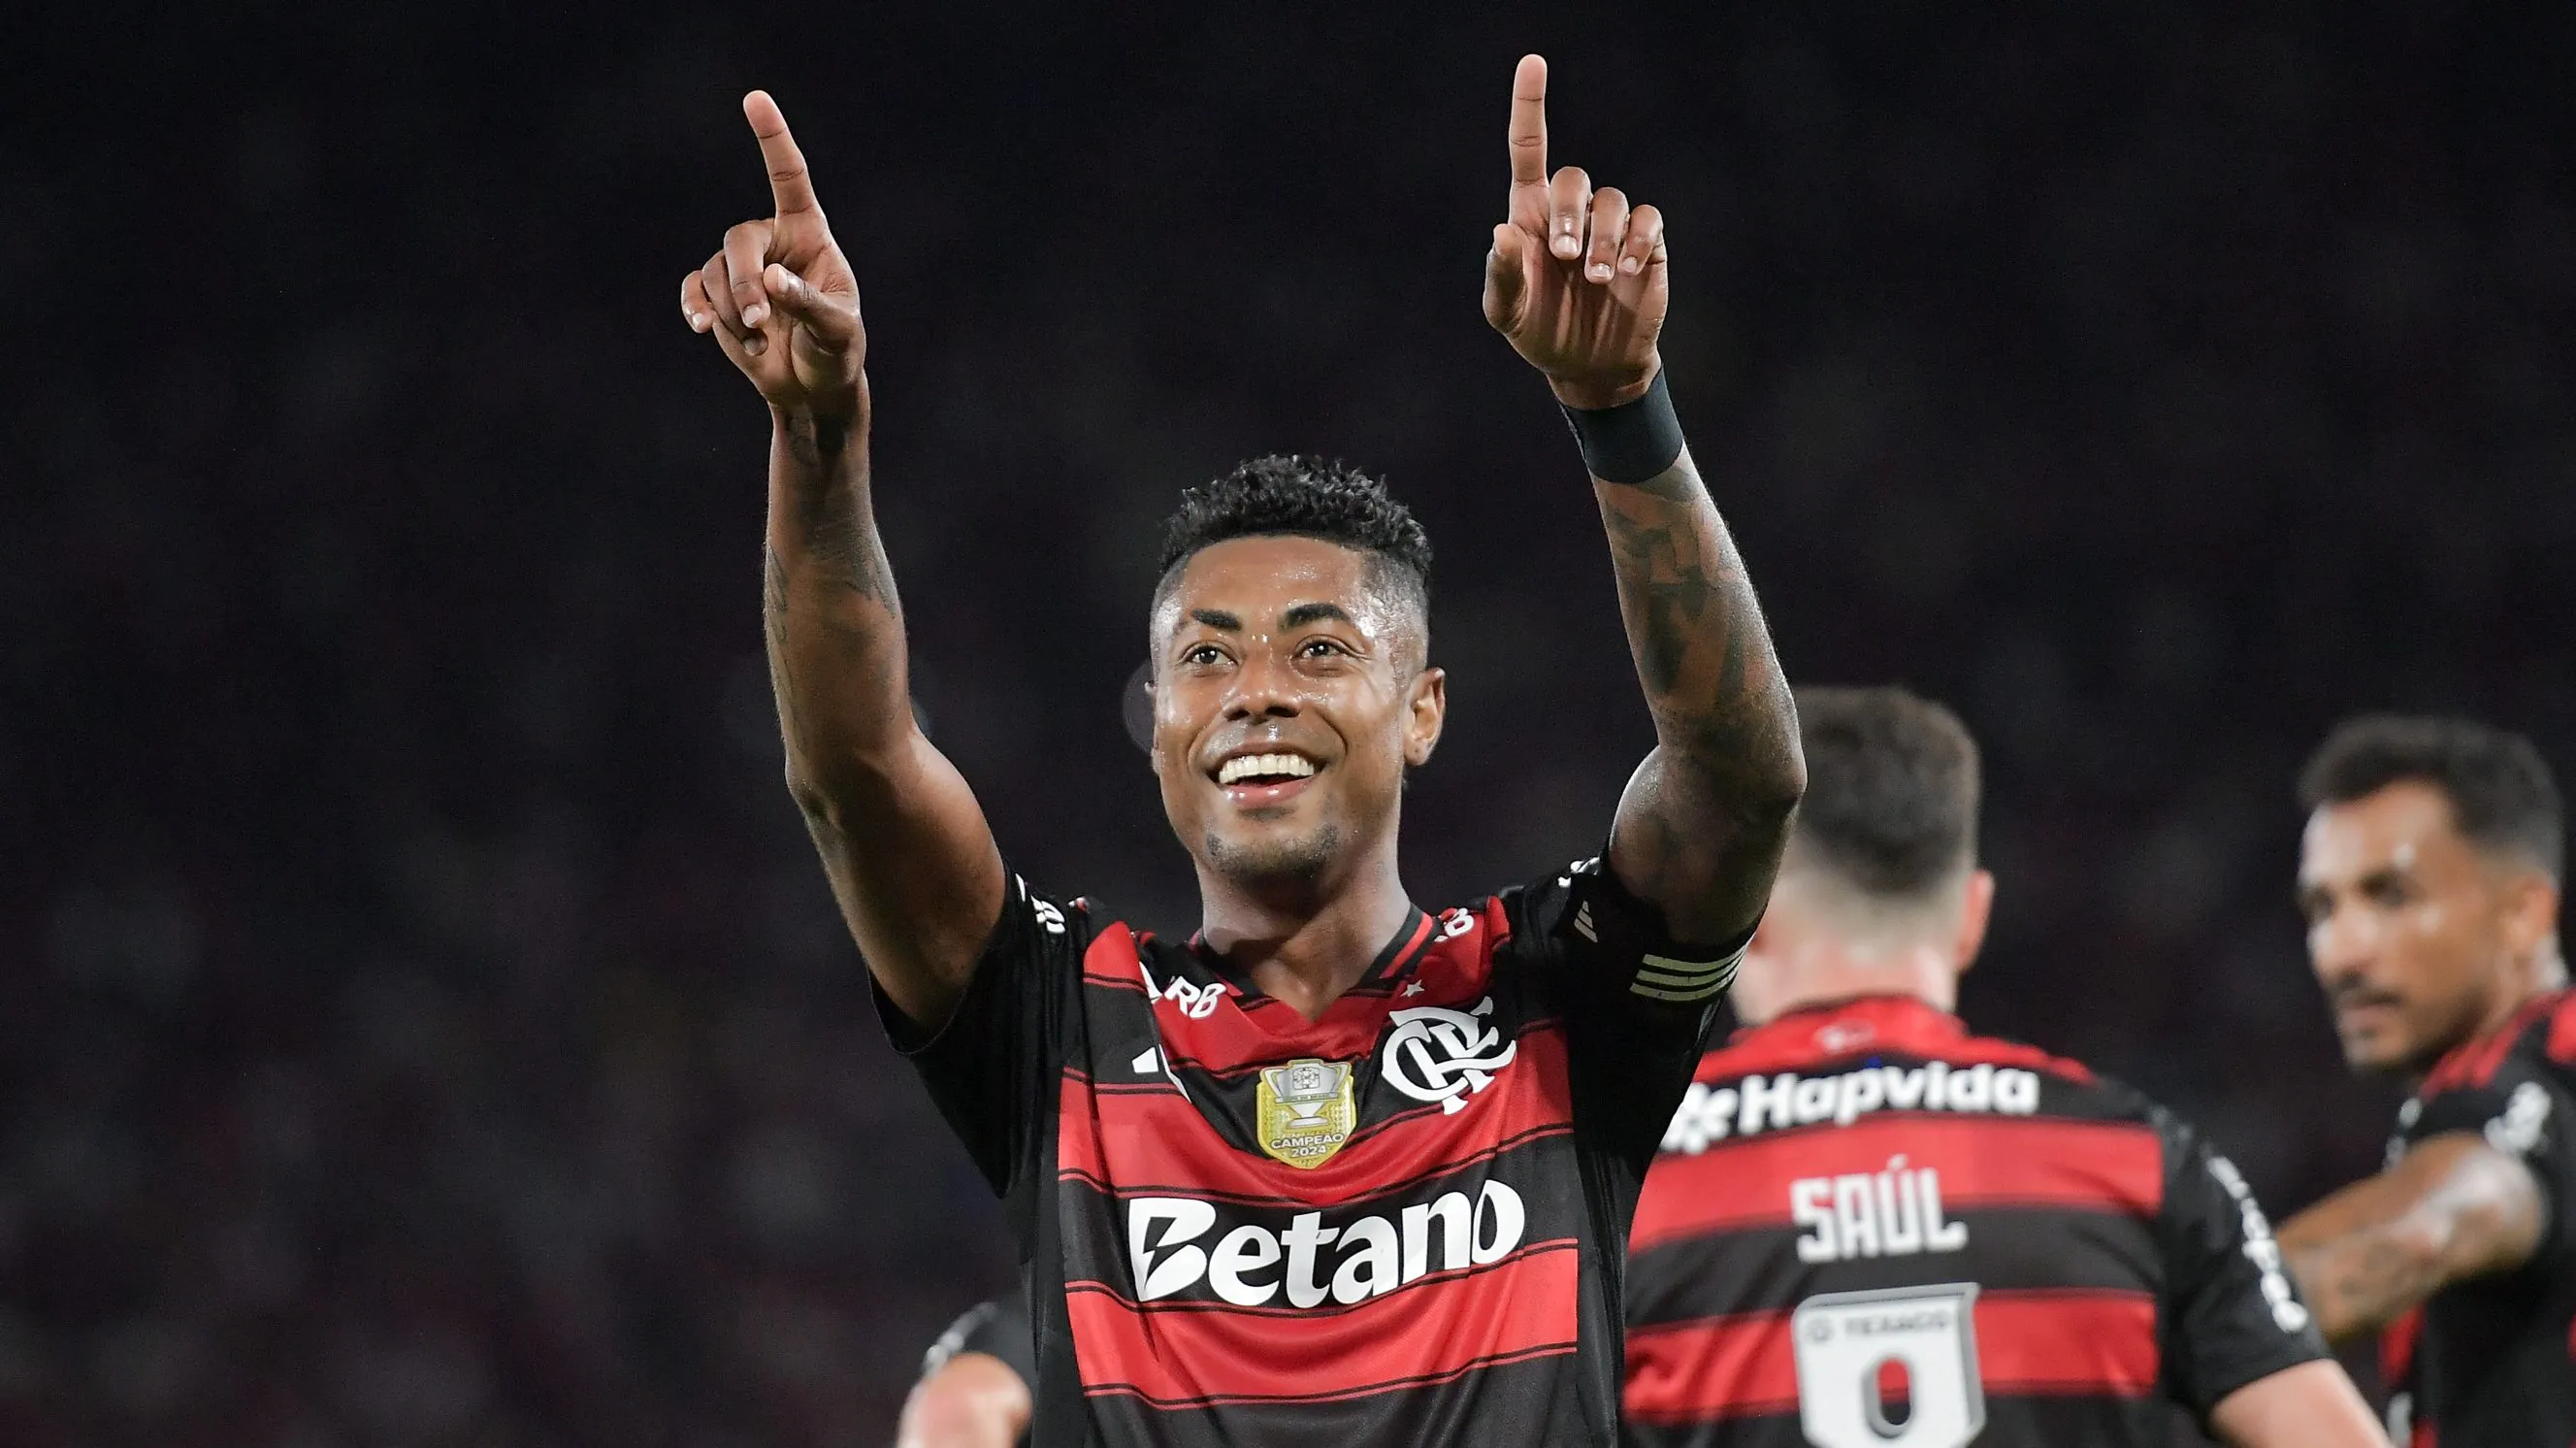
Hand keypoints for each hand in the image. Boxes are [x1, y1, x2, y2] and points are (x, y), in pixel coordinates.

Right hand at [680, 92, 865, 419]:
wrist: (812, 387)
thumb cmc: (836, 352)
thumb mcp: (837, 331)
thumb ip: (809, 305)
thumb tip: (770, 280)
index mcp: (810, 234)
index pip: (789, 178)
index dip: (772, 138)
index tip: (755, 99)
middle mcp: (772, 241)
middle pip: (738, 239)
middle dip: (744, 283)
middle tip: (760, 323)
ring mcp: (741, 268)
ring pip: (715, 271)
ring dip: (731, 311)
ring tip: (756, 344)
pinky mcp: (716, 295)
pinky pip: (695, 288)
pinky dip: (697, 308)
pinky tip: (703, 328)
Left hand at [1481, 55, 1668, 409]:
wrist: (1589, 368)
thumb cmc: (1540, 334)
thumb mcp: (1508, 315)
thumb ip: (1501, 276)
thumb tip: (1501, 233)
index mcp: (1531, 217)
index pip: (1529, 149)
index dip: (1530, 106)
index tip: (1533, 62)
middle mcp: (1571, 213)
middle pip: (1574, 179)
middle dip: (1569, 215)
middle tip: (1564, 258)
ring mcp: (1610, 228)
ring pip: (1613, 201)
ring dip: (1603, 240)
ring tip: (1597, 280)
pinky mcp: (1646, 245)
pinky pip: (1647, 220)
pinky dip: (1637, 241)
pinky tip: (1629, 271)